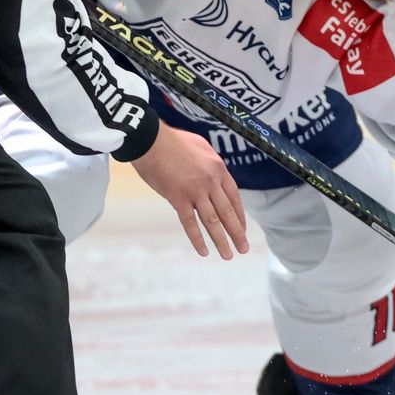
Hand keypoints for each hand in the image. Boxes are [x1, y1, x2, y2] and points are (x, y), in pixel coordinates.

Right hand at [132, 126, 248, 259]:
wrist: (150, 140)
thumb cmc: (172, 140)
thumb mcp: (200, 145)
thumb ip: (210, 162)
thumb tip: (214, 173)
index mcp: (218, 168)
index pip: (234, 197)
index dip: (240, 215)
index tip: (242, 228)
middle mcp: (211, 182)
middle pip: (228, 213)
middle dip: (237, 233)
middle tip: (243, 248)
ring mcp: (196, 191)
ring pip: (213, 222)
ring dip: (222, 241)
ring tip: (228, 255)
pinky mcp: (178, 199)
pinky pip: (190, 224)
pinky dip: (197, 240)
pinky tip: (203, 252)